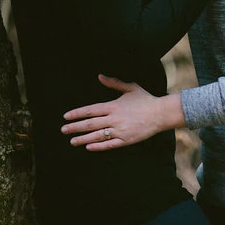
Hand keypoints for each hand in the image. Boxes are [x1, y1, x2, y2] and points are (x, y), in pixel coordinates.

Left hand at [60, 75, 183, 150]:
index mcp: (113, 106)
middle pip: (90, 124)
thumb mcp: (130, 88)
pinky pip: (109, 144)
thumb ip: (113, 83)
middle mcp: (114, 119)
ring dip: (83, 138)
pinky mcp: (126, 140)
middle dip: (75, 127)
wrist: (160, 113)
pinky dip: (98, 146)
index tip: (66, 116)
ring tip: (72, 141)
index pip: (90, 110)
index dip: (77, 114)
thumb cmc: (145, 99)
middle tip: (63, 130)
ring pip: (97, 136)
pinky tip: (88, 147)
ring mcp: (120, 130)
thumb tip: (100, 76)